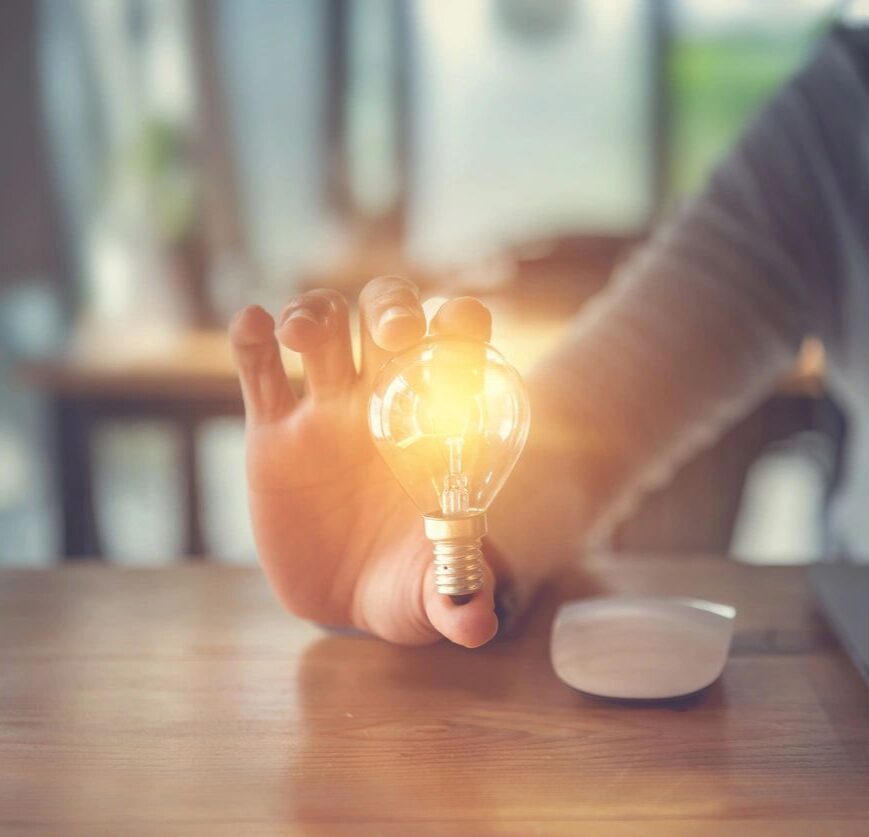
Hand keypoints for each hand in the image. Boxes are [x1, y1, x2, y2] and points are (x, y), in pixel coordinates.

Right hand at [229, 277, 499, 646]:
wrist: (346, 602)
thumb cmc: (406, 585)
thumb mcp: (432, 596)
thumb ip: (456, 602)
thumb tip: (476, 627)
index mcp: (437, 423)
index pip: (457, 347)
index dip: (461, 324)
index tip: (461, 327)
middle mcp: (384, 401)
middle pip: (389, 317)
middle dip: (392, 309)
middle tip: (393, 336)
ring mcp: (325, 412)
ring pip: (323, 327)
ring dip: (315, 313)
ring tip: (302, 335)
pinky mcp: (272, 434)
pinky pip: (258, 369)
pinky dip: (252, 338)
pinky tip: (256, 328)